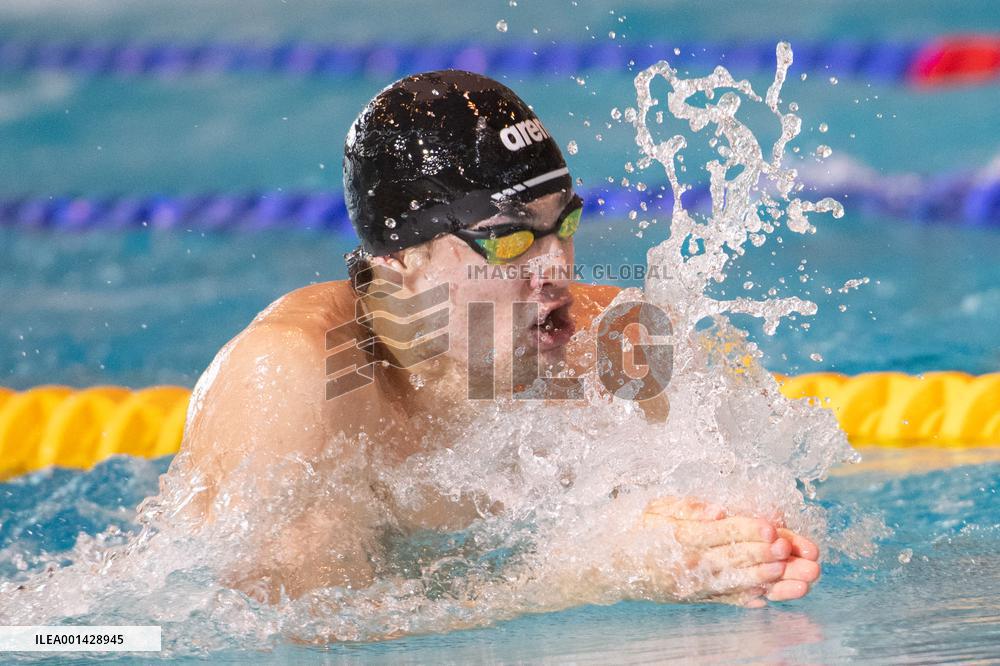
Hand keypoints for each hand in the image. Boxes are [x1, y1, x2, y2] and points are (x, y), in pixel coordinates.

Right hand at [639, 496, 819, 606]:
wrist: (613, 568)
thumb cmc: (636, 531)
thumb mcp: (655, 509)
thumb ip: (685, 508)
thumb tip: (715, 510)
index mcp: (679, 538)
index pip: (719, 533)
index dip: (746, 530)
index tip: (771, 527)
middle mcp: (688, 565)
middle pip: (733, 559)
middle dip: (765, 554)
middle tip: (790, 550)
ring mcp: (694, 586)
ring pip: (736, 583)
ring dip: (767, 580)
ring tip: (794, 578)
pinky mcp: (697, 597)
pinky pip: (727, 599)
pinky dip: (748, 599)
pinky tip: (770, 598)